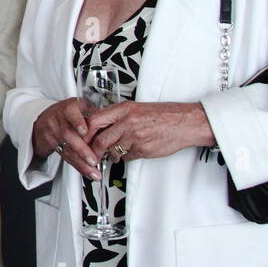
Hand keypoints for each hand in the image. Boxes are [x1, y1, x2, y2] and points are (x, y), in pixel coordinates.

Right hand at [32, 98, 100, 179]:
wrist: (44, 120)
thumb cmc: (67, 113)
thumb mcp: (80, 106)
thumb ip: (93, 112)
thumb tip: (111, 121)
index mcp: (68, 108)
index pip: (71, 114)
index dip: (77, 122)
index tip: (84, 130)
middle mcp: (58, 120)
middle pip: (69, 135)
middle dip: (82, 150)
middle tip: (93, 160)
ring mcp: (53, 132)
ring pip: (67, 149)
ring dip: (81, 163)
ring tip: (93, 171)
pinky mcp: (52, 144)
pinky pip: (65, 156)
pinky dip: (77, 166)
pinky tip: (87, 171)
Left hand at [84, 101, 214, 161]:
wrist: (186, 122)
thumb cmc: (163, 116)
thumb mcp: (137, 109)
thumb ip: (118, 117)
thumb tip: (100, 126)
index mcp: (124, 109)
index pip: (94, 120)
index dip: (84, 132)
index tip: (81, 138)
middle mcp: (127, 122)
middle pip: (99, 139)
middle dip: (93, 150)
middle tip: (92, 154)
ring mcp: (135, 136)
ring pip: (112, 150)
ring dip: (110, 154)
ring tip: (114, 153)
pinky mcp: (142, 149)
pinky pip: (126, 157)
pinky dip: (126, 157)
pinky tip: (132, 152)